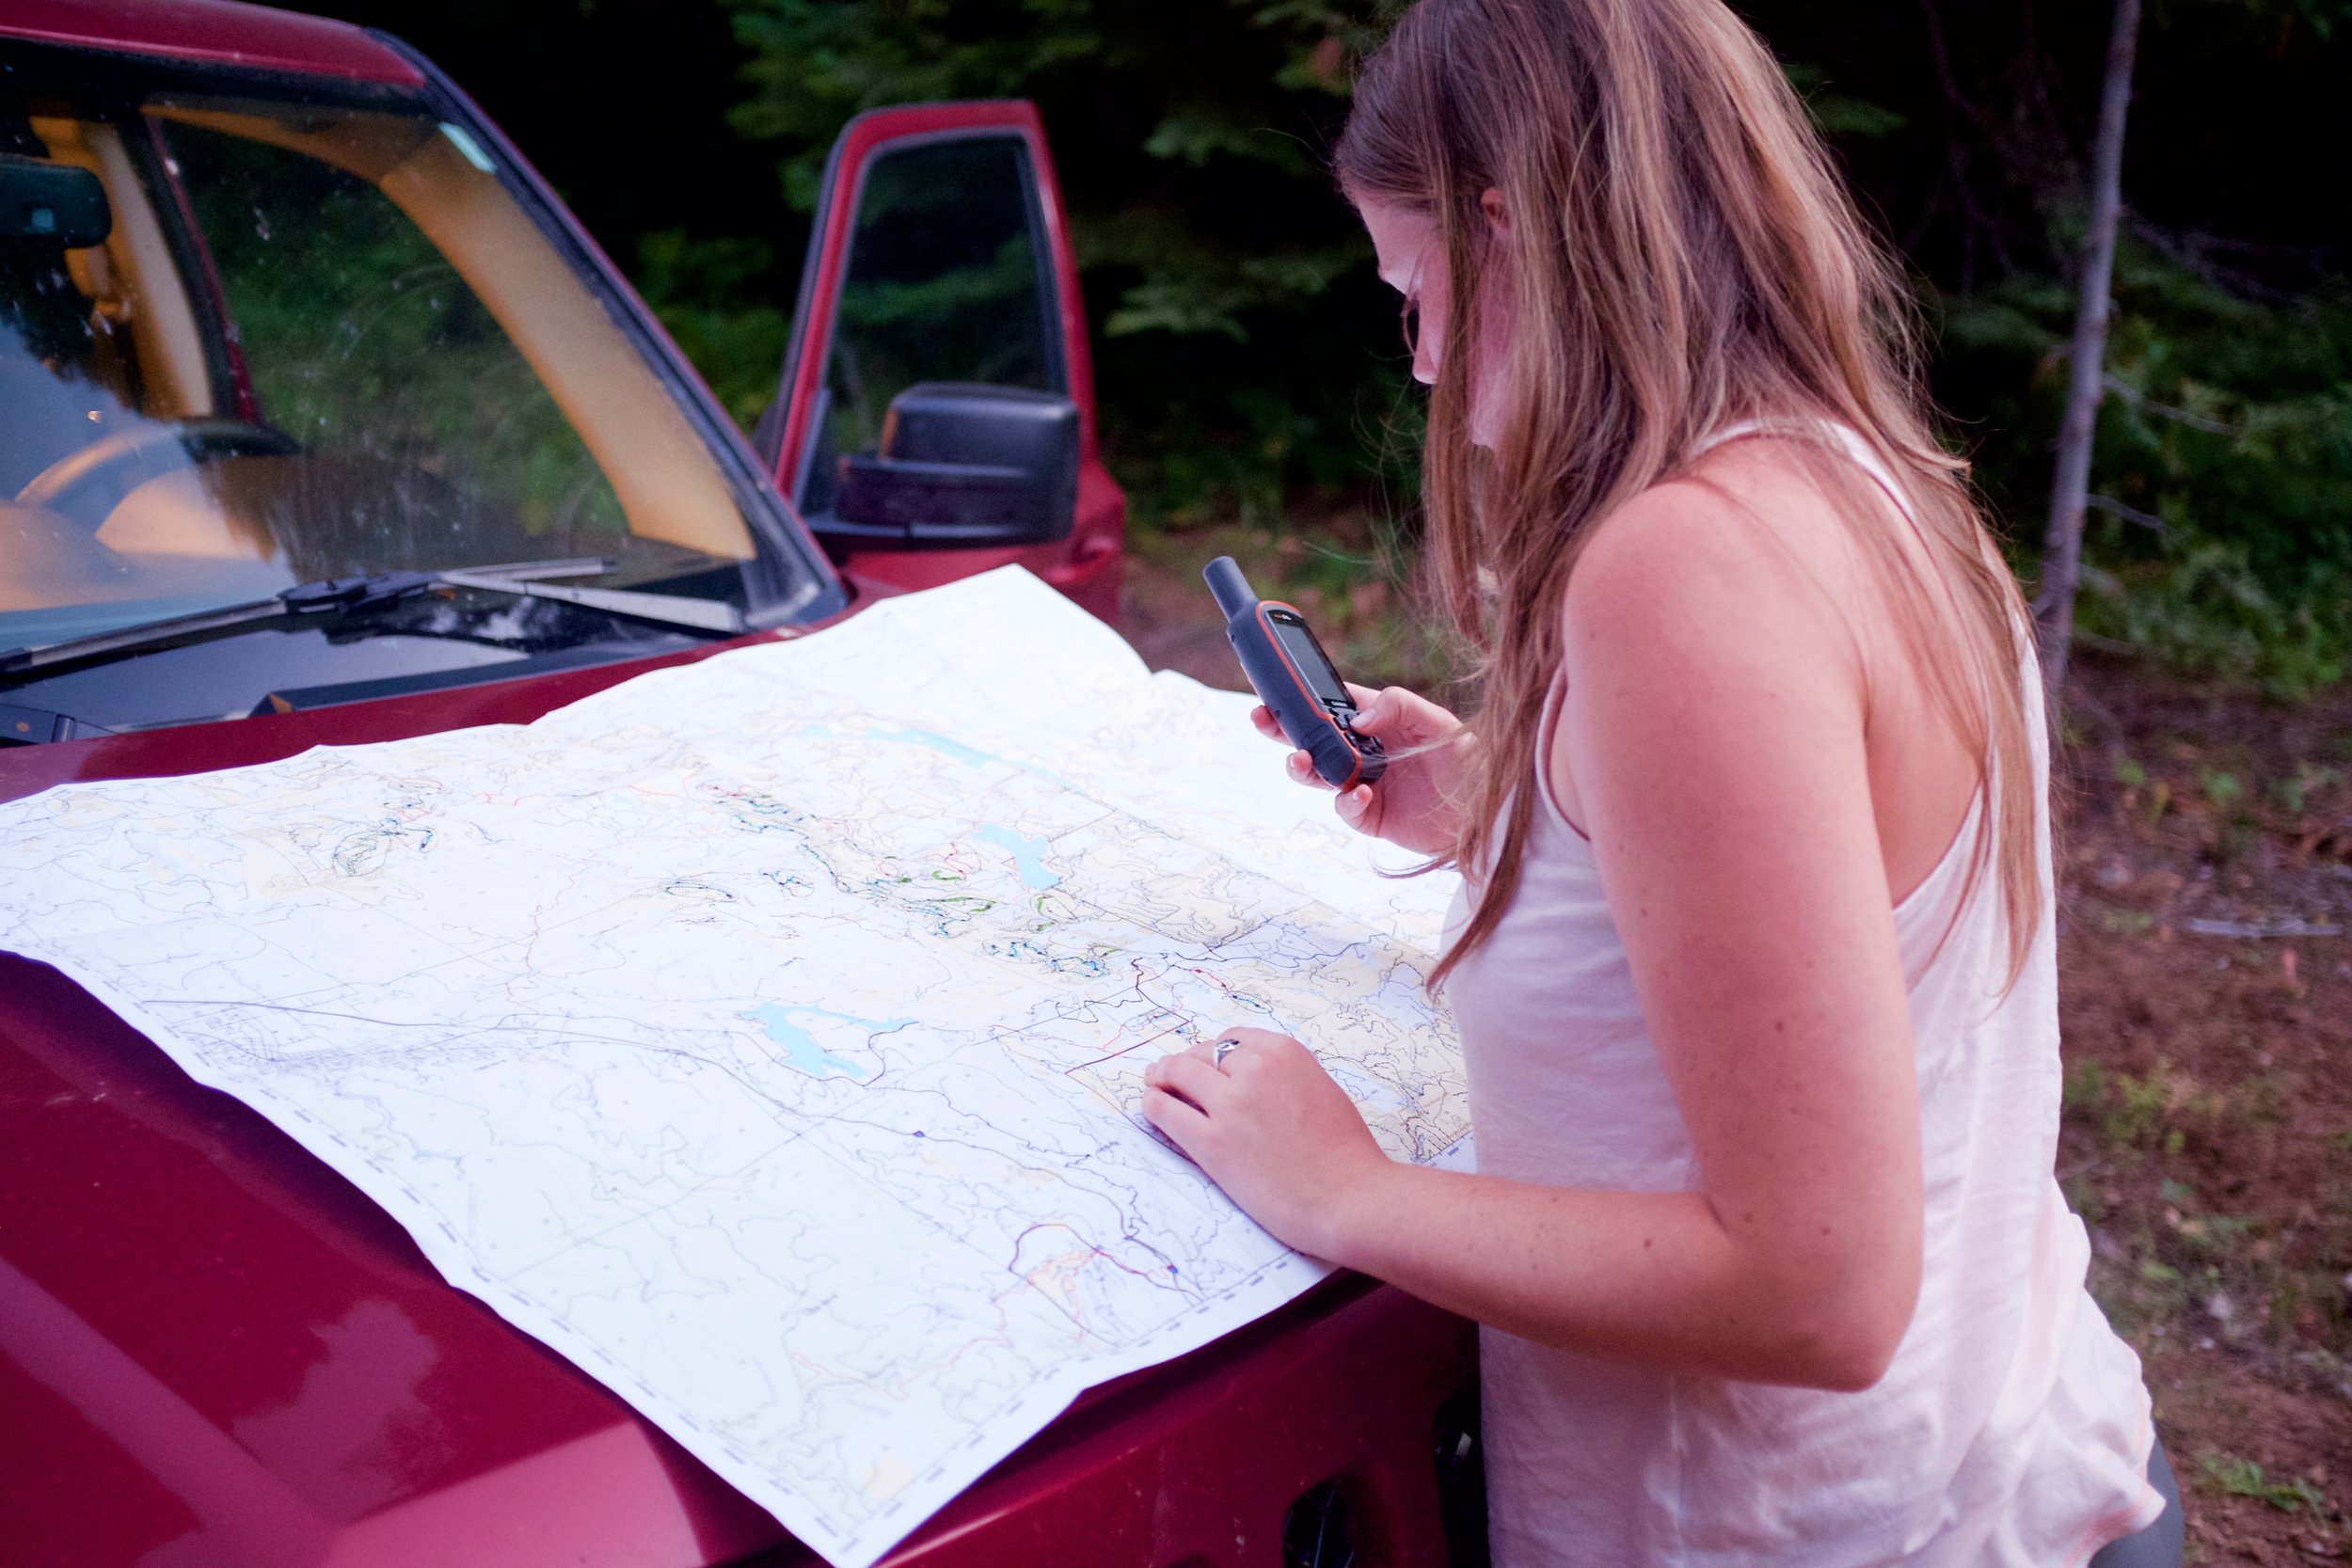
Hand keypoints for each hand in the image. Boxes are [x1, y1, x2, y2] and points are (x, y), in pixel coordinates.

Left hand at [1140, 1026, 1393, 1259]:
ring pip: (1178, 1074)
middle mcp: (1253, 1068)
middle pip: (1202, 1054)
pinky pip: (1168, 1112)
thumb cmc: (1346, 1151)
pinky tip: (1152, 1106)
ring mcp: (1230, 1104)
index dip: (1214, 1053)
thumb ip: (1284, 1076)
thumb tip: (1251, 1077)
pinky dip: (1154, 1105)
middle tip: (1172, 1074)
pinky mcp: (1212, 1143)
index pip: (1232, 1039)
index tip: (1206, 1064)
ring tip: (1155, 1084)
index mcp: (1284, 1052)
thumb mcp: (1321, 1089)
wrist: (1349, 1196)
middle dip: (1186, 1064)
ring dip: (1162, 1077)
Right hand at [1250, 683, 1469, 854]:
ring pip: (1318, 774)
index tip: (1276, 688)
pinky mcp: (1371, 816)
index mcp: (1377, 720)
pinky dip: (1347, 802)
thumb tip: (1356, 720)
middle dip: (1283, 728)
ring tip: (1299, 760)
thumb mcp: (1438, 722)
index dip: (1302, 696)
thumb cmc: (1468, 760)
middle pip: (1312, 737)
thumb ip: (1398, 706)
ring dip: (1303, 766)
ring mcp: (1364, 783)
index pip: (1331, 702)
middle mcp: (1364, 750)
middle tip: (1262, 719)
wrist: (1489, 813)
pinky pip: (1346, 809)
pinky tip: (1360, 793)